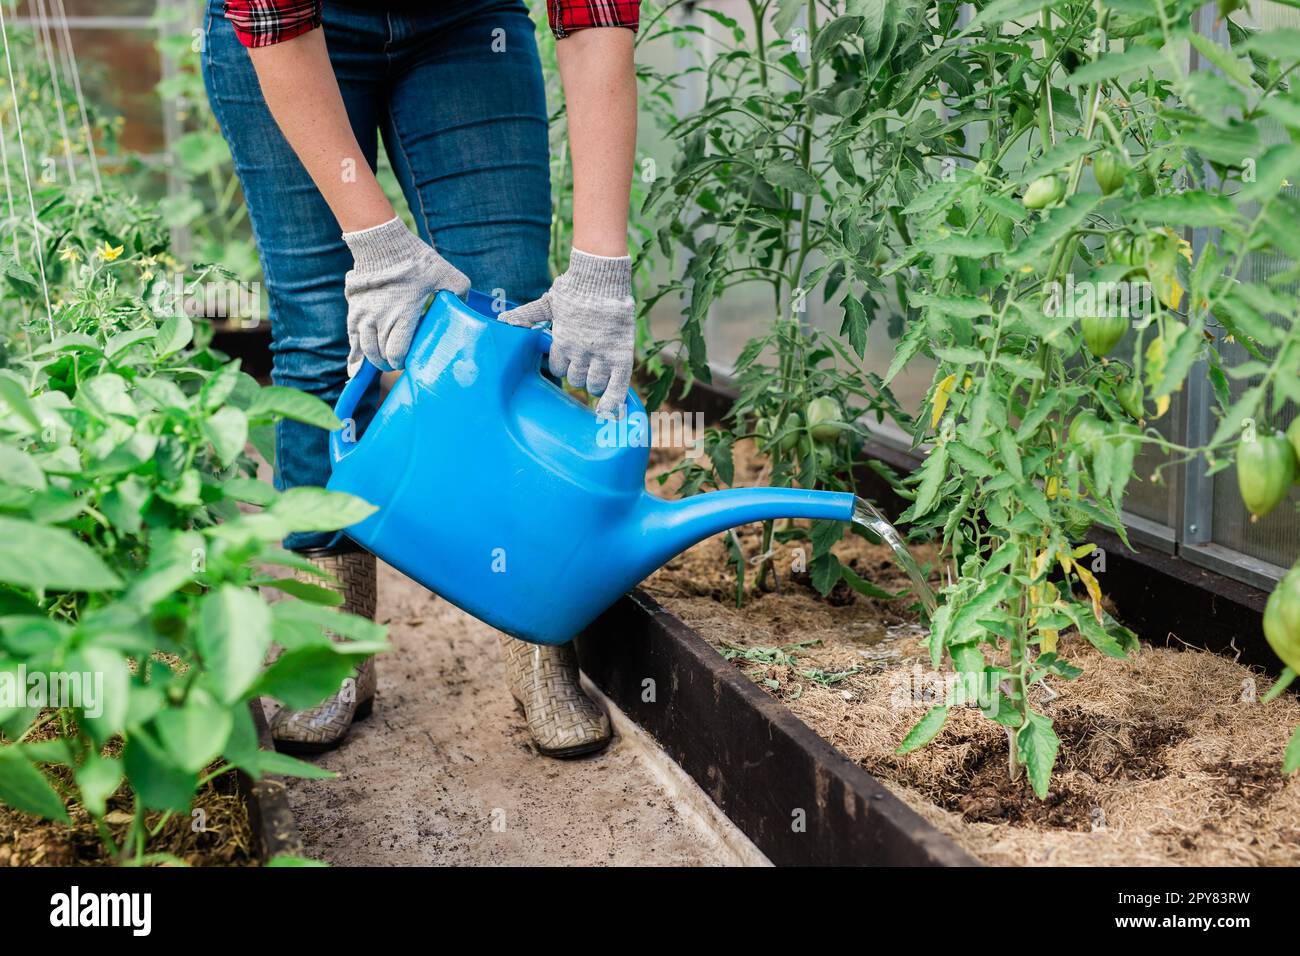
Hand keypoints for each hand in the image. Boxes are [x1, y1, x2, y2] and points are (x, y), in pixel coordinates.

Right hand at [342, 217, 468, 375]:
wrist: (382, 243)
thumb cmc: (415, 260)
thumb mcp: (445, 273)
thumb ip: (459, 290)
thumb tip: (465, 303)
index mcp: (404, 315)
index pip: (397, 352)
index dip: (400, 362)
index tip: (405, 362)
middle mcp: (381, 319)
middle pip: (380, 354)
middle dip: (388, 363)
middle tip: (395, 363)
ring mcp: (364, 315)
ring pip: (364, 348)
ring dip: (372, 359)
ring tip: (378, 363)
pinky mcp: (353, 308)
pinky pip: (351, 336)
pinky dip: (353, 353)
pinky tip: (354, 367)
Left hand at [500, 249, 634, 417]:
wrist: (600, 277)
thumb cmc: (574, 288)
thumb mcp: (547, 303)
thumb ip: (527, 315)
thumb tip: (501, 321)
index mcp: (561, 342)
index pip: (558, 369)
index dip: (563, 365)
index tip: (570, 359)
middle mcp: (579, 352)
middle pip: (575, 380)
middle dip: (579, 374)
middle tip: (586, 362)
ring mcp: (601, 355)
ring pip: (593, 384)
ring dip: (595, 382)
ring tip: (600, 371)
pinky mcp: (621, 355)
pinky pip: (618, 386)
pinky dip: (614, 402)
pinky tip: (612, 415)